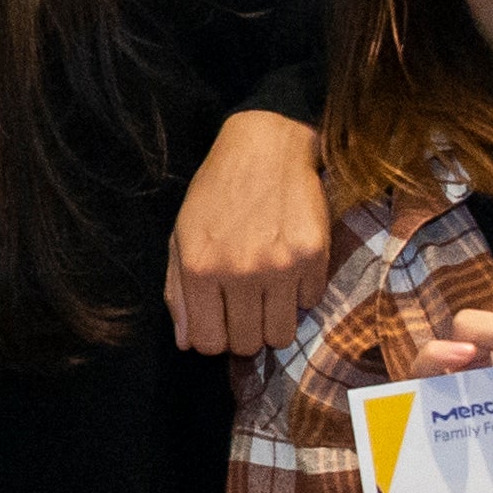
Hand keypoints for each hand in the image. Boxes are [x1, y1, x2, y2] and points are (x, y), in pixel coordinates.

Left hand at [167, 110, 340, 355]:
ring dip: (274, 321)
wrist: (265, 147)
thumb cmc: (216, 193)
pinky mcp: (314, 254)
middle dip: (245, 333)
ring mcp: (280, 265)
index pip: (207, 343)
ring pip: (282, 335)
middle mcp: (239, 271)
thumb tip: (187, 343)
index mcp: (199, 268)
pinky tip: (289, 265)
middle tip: (245, 307)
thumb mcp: (182, 236)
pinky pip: (310, 302)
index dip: (213, 338)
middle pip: (247, 345)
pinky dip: (300, 292)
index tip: (220, 321)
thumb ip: (179, 293)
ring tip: (268, 294)